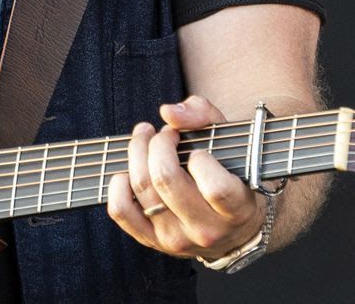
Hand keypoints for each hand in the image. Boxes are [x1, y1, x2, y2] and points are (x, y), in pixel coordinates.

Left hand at [105, 94, 262, 259]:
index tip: (197, 149)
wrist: (232, 229)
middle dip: (158, 144)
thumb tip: (168, 113)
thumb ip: (204, 116)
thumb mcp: (232, 142)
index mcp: (236, 210)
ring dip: (137, 153)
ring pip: (142, 189)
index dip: (200, 159)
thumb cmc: (231, 175)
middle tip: (163, 134)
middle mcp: (207, 230)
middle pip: (166, 180)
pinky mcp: (152, 241)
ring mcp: (177, 239)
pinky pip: (121, 211)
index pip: (215, 187)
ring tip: (145, 139)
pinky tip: (128, 170)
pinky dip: (118, 185)